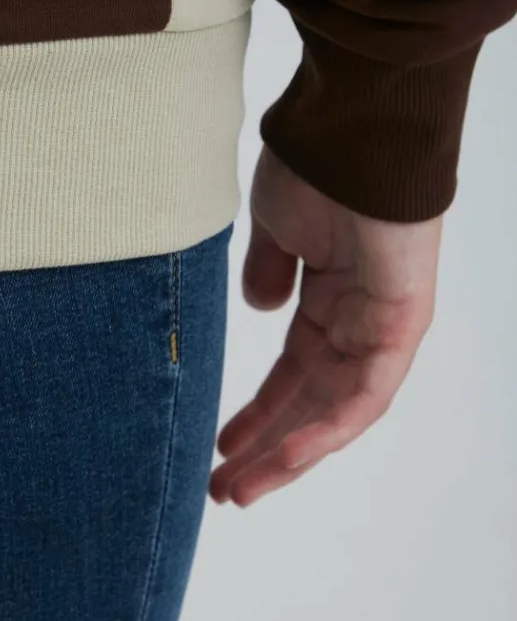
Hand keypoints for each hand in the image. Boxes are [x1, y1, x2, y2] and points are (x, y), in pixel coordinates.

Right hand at [209, 145, 441, 506]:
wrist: (349, 131)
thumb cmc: (311, 167)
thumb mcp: (274, 227)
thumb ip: (269, 270)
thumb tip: (260, 308)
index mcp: (328, 296)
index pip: (292, 371)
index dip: (256, 412)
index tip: (218, 445)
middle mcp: (357, 319)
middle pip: (311, 401)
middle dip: (265, 446)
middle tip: (224, 487)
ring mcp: (382, 325)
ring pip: (337, 411)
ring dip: (289, 454)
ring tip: (241, 490)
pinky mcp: (401, 324)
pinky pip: (365, 394)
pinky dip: (326, 430)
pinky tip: (285, 457)